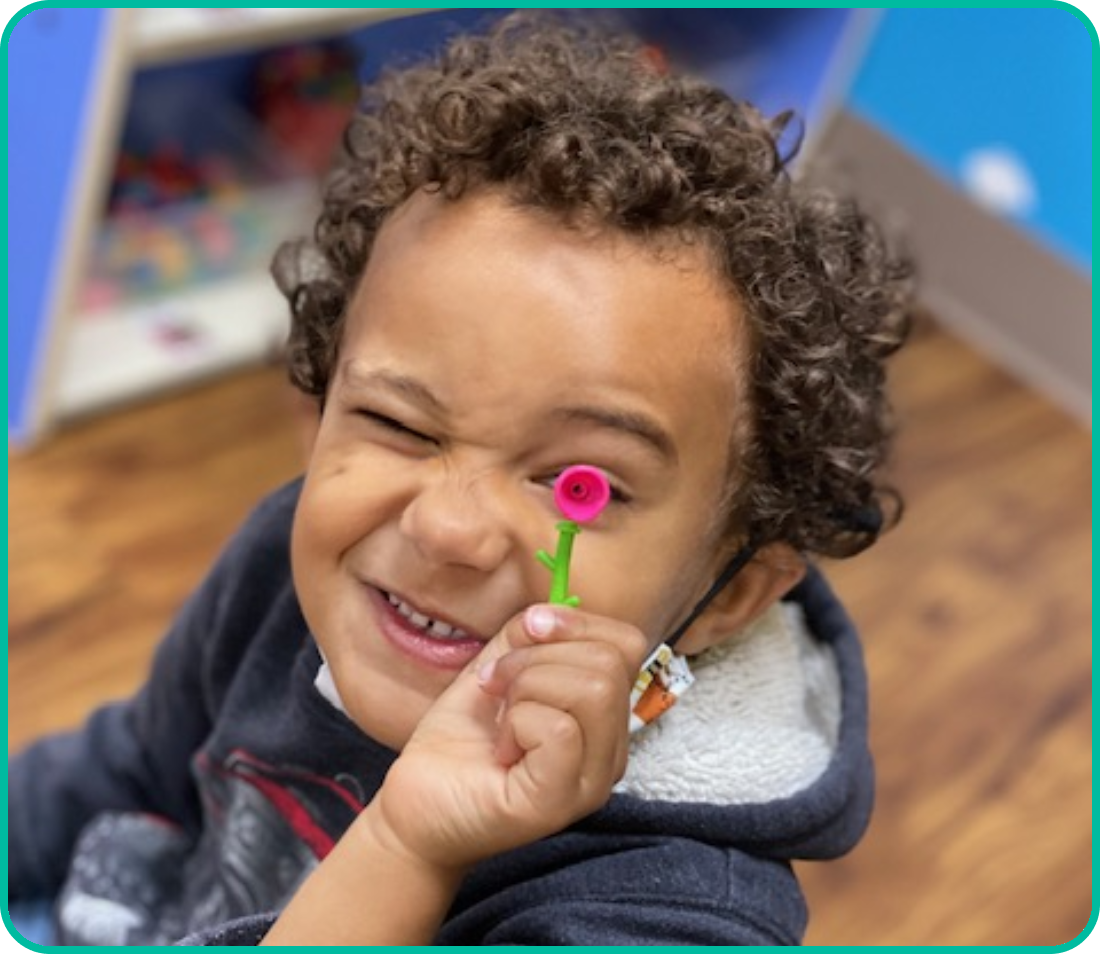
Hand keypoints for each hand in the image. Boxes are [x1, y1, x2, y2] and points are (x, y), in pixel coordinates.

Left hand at [364, 605, 649, 870]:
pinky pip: (560, 729)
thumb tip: (545, 617)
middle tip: (496, 683)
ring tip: (500, 715)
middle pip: (609, 663)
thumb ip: (529, 635)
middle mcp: (611, 752)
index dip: (575, 623)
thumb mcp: (499, 666)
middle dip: (538, 656)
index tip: (524, 633)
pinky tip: (500, 746)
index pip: (628, 645)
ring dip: (527, 685)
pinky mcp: (559, 803)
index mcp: (604, 716)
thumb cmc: (461, 738)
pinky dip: (518, 720)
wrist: (417, 801)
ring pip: (593, 690)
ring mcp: (590, 783)